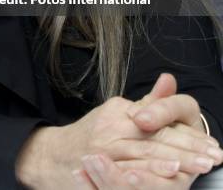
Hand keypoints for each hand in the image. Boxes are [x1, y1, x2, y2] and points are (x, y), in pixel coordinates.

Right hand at [15, 74, 220, 188]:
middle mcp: (112, 128)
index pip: (159, 121)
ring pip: (145, 154)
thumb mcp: (116, 113)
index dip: (187, 134)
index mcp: (120, 112)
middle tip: (212, 157)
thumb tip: (169, 80)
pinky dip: (150, 174)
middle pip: (156, 137)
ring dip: (175, 161)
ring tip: (198, 165)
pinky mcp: (98, 170)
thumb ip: (147, 102)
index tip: (210, 144)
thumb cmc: (90, 136)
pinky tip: (168, 175)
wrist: (51, 155)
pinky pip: (128, 172)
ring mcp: (105, 150)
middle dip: (188, 149)